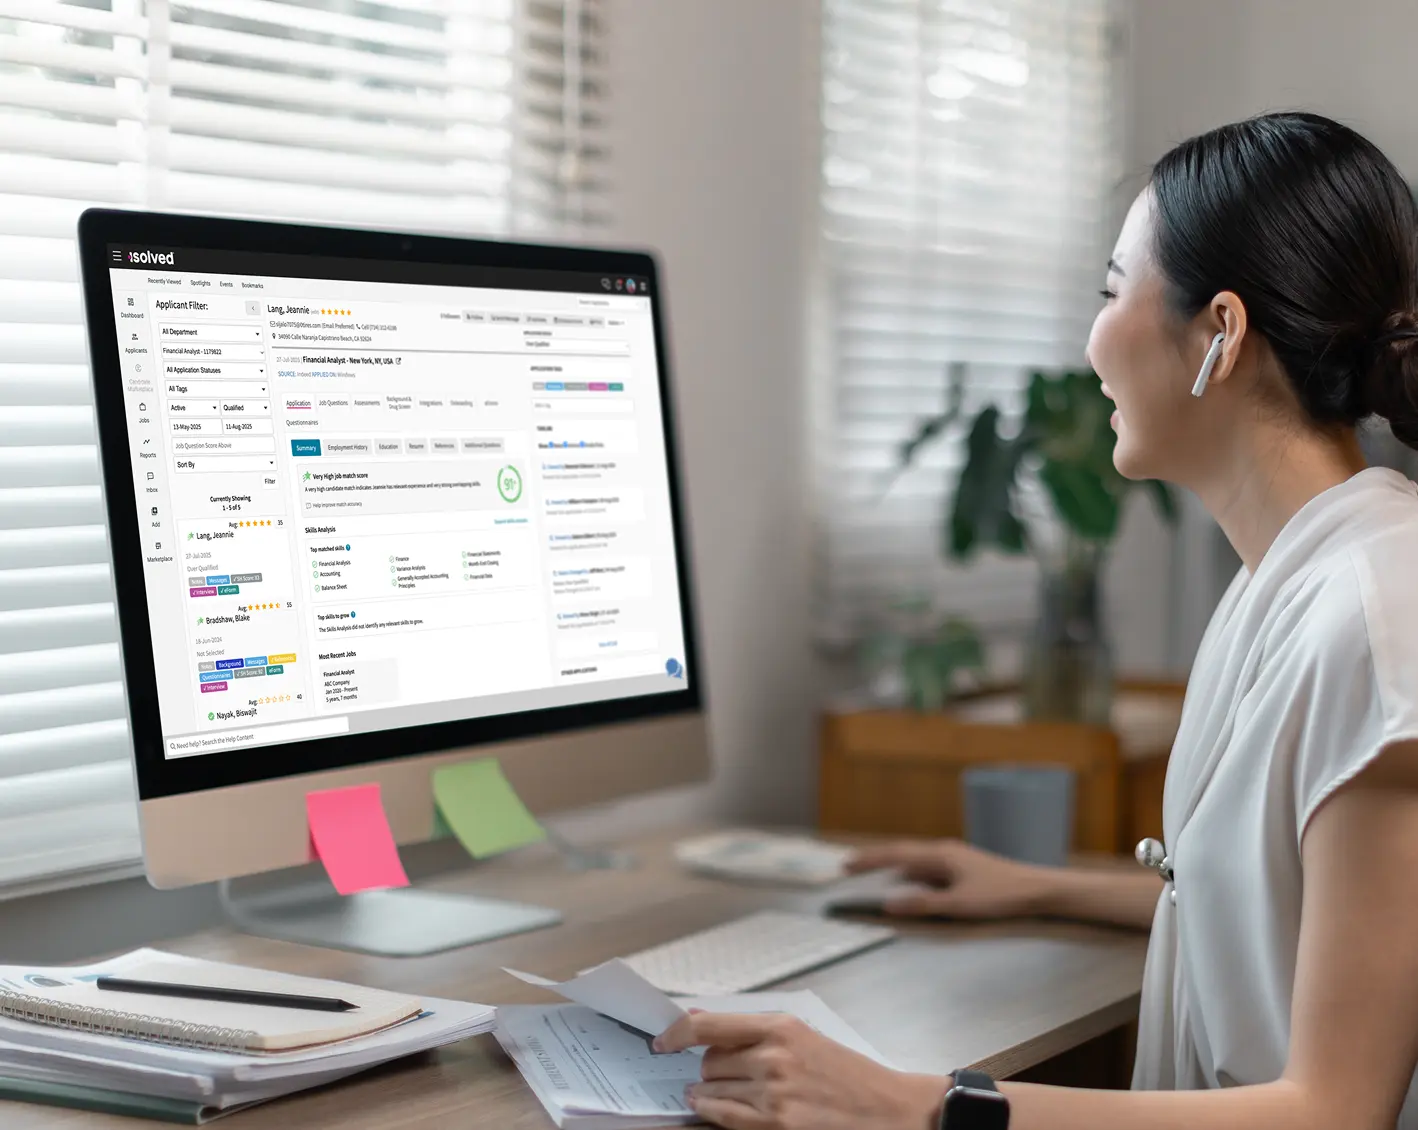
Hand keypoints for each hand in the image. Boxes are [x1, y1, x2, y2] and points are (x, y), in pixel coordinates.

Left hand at [654, 1011, 944, 1129]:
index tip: (662, 1040)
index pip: (709, 1025)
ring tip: (720, 1093)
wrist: (888, 1110)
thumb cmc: (849, 1074)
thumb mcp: (804, 1037)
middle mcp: (773, 1058)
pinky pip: (722, 1117)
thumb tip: (700, 1021)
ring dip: (708, 1092)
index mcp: (782, 1027)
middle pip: (708, 1060)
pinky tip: (717, 1108)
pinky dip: (712, 1112)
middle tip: (723, 1072)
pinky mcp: (774, 1126)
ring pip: (710, 1089)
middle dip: (709, 1067)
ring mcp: (773, 1095)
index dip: (676, 1033)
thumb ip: (752, 1031)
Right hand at [845, 838, 1050, 918]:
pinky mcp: (963, 869)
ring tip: (872, 875)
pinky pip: (928, 869)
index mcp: (940, 855)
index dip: (869, 859)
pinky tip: (910, 885)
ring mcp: (954, 859)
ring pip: (915, 861)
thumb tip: (887, 902)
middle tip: (850, 867)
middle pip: (902, 853)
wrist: (1037, 890)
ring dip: (893, 867)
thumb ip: (922, 904)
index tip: (845, 864)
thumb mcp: (959, 905)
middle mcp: (944, 852)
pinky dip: (911, 875)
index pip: (896, 854)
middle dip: (875, 860)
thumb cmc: (1000, 896)